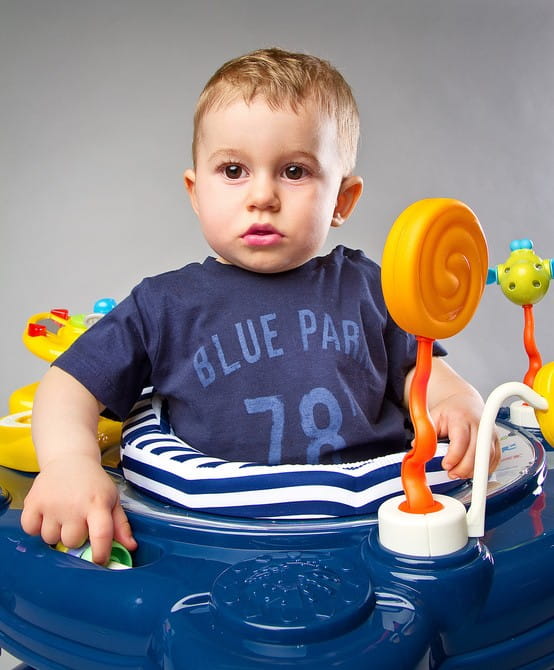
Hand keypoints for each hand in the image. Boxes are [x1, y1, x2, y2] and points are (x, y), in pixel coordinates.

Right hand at [21, 454, 136, 564]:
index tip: (99, 561)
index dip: (100, 553)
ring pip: (50, 539)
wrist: (69, 459)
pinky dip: (36, 527)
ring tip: (63, 515)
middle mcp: (74, 505)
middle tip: (78, 521)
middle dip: (76, 537)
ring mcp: (51, 504)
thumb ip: (121, 525)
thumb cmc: (93, 483)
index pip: (101, 535)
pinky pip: (31, 530)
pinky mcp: (33, 502)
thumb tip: (130, 547)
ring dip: (56, 533)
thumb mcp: (112, 498)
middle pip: (72, 542)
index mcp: (97, 504)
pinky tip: (47, 515)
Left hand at [430, 390, 500, 479]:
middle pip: (476, 453)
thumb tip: (416, 447)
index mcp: (461, 418)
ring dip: (473, 470)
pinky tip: (472, 471)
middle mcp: (479, 425)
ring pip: (487, 458)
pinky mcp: (496, 440)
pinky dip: (484, 469)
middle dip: (463, 468)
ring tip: (460, 473)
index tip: (446, 465)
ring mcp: (489, 433)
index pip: (461, 441)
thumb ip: (426, 432)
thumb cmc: (450, 411)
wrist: (466, 403)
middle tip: (451, 473)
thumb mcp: (434, 417)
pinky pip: (495, 459)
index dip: (454, 457)